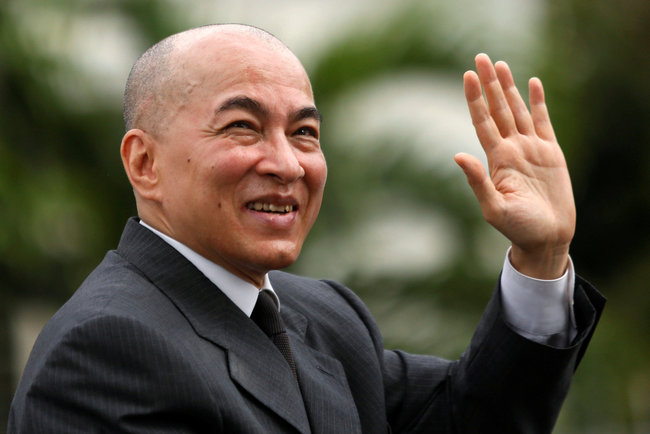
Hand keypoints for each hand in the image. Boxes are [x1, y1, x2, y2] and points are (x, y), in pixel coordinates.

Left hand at [455, 53, 574, 278]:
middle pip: (497, 109)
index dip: (475, 99)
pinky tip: (532, 84)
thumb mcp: (493, 208)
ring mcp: (531, 149)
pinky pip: (543, 121)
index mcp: (497, 159)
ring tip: (500, 64)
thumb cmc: (517, 228)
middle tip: (481, 58)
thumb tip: (458, 155)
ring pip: (517, 110)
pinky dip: (538, 102)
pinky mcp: (550, 152)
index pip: (482, 121)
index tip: (467, 76)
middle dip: (489, 84)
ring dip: (509, 87)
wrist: (546, 238)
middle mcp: (511, 149)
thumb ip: (477, 181)